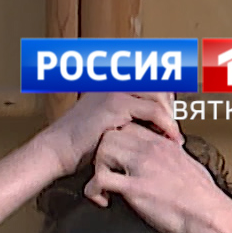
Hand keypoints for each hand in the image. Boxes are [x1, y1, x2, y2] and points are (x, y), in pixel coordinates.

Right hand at [31, 92, 181, 176]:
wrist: (56, 151)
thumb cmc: (76, 144)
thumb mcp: (106, 124)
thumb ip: (126, 117)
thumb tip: (154, 123)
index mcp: (111, 82)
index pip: (151, 81)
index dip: (167, 99)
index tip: (174, 118)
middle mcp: (114, 81)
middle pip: (160, 85)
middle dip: (171, 107)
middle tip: (174, 130)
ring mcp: (115, 90)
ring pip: (160, 95)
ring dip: (171, 116)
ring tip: (173, 135)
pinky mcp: (117, 104)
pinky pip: (154, 111)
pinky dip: (166, 125)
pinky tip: (169, 137)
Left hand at [83, 125, 231, 232]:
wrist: (210, 218)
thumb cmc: (203, 199)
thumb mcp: (189, 167)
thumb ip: (172, 157)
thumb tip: (167, 158)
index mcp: (165, 145)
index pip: (130, 126)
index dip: (117, 141)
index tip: (115, 159)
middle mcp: (153, 151)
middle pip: (111, 134)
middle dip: (102, 153)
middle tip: (106, 171)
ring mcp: (143, 167)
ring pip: (103, 150)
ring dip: (97, 168)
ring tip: (104, 185)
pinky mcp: (135, 188)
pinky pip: (100, 179)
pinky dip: (93, 191)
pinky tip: (102, 199)